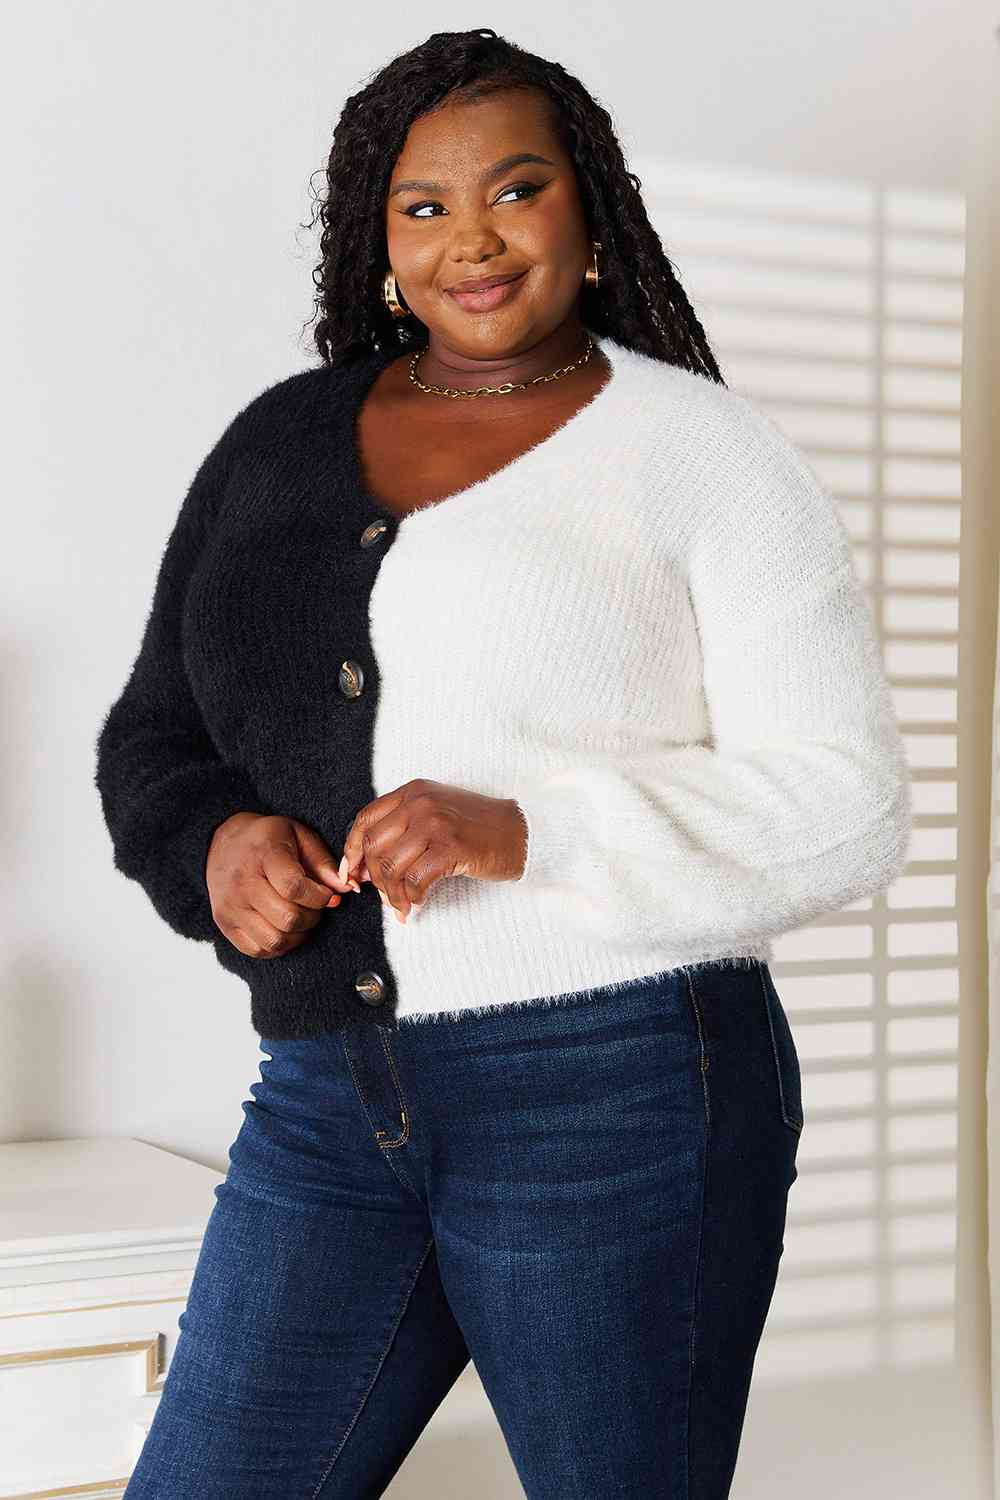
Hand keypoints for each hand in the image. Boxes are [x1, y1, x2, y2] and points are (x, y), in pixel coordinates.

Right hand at [206, 813, 359, 956]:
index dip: (319, 897)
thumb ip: (323, 862)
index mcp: (263, 855)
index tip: (327, 894)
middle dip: (312, 917)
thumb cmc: (267, 839)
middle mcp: (242, 883)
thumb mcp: (299, 835)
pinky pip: (258, 950)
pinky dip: (279, 946)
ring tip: (301, 916)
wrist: (222, 843)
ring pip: (275, 941)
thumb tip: (346, 888)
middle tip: (314, 905)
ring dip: (297, 934)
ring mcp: (230, 907)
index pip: (294, 887)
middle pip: (287, 918)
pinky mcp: (225, 924)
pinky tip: (283, 927)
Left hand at [341, 780, 527, 922]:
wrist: (523, 832)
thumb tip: (368, 864)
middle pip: (373, 845)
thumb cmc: (480, 829)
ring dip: (392, 894)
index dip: (352, 851)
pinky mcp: (450, 847)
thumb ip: (405, 828)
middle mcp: (420, 803)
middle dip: (372, 878)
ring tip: (403, 906)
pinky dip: (411, 897)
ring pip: (390, 866)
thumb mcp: (438, 813)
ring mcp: (435, 823)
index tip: (352, 875)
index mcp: (413, 792)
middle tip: (381, 897)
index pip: (365, 819)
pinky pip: (414, 880)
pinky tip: (418, 903)